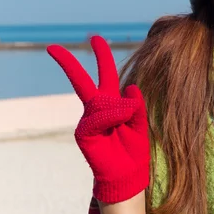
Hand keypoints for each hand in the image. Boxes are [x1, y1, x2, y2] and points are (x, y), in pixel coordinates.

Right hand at [47, 36, 149, 203]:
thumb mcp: (141, 123)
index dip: (102, 56)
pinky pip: (98, 116)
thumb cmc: (134, 150)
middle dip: (79, 60)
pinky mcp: (83, 132)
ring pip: (102, 102)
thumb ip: (136, 105)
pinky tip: (120, 123)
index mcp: (112, 104)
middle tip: (72, 41)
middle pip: (86, 80)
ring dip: (119, 110)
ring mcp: (88, 120)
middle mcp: (98, 109)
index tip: (96, 38)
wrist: (127, 175)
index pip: (105, 76)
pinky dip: (112, 117)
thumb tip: (128, 86)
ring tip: (127, 121)